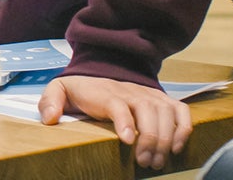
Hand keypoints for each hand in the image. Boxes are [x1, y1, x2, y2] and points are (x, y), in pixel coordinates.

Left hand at [38, 75, 192, 170]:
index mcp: (104, 91)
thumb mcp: (59, 90)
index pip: (116, 103)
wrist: (98, 71)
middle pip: (147, 109)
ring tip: (158, 161)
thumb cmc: (80, 89)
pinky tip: (176, 146)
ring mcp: (148, 94)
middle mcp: (129, 91)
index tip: (128, 140)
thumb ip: (50, 101)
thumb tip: (49, 117)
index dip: (124, 120)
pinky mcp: (161, 99)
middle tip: (145, 162)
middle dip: (150, 137)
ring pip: (165, 111)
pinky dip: (183, 126)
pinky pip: (179, 110)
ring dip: (166, 137)